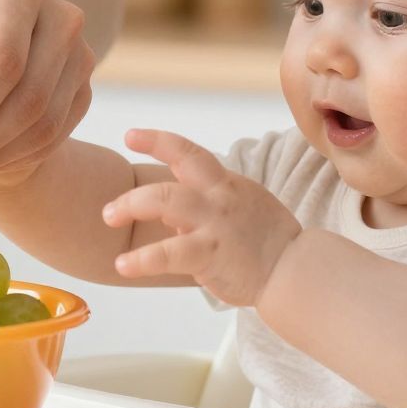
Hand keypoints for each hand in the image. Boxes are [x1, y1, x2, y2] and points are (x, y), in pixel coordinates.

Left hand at [101, 129, 302, 305]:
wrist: (297, 271)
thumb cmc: (267, 242)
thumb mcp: (241, 207)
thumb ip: (207, 203)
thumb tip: (171, 213)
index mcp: (226, 184)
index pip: (190, 153)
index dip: (158, 141)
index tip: (130, 136)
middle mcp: (219, 197)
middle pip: (173, 171)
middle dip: (136, 183)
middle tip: (110, 210)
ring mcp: (214, 223)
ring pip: (165, 201)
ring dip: (130, 206)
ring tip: (109, 218)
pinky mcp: (210, 253)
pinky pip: (168, 253)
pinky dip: (141, 259)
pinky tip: (123, 265)